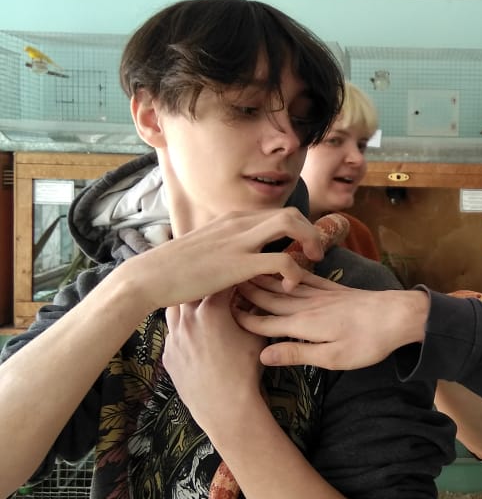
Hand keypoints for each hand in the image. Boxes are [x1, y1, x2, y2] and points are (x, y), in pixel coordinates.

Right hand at [124, 208, 324, 312]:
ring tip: (312, 263)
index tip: (303, 249)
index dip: (298, 229)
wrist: (148, 277)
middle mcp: (239, 223)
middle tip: (315, 255)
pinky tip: (289, 286)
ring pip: (291, 223)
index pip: (277, 213)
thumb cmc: (172, 270)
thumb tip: (239, 258)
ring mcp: (239, 240)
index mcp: (232, 220)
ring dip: (310, 241)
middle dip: (311, 232)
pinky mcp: (238, 263)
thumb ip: (226, 248)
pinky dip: (294, 271)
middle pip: (291, 212)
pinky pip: (282, 259)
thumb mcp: (205, 249)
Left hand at [163, 289, 265, 437]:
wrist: (225, 407)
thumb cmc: (244, 371)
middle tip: (216, 287)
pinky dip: (182, 328)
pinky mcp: (168, 354)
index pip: (219, 281)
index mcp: (210, 310)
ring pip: (175, 308)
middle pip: (191, 290)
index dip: (230, 277)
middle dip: (204, 286)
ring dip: (187, 304)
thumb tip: (254, 298)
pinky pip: (172, 333)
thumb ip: (254, 312)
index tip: (236, 277)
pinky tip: (194, 334)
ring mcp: (174, 337)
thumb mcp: (256, 336)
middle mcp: (187, 319)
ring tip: (200, 308)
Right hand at [234, 280, 430, 369]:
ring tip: (241, 273)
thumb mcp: (332, 357)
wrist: (398, 315)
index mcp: (304, 324)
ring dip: (261, 280)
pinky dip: (288, 273)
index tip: (219, 314)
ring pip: (283, 286)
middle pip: (269, 299)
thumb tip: (262, 355)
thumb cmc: (367, 342)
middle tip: (219, 287)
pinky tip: (281, 267)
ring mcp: (321, 294)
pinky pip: (304, 277)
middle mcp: (308, 305)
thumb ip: (296, 353)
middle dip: (244, 294)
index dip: (242, 319)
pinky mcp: (333, 289)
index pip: (265, 321)